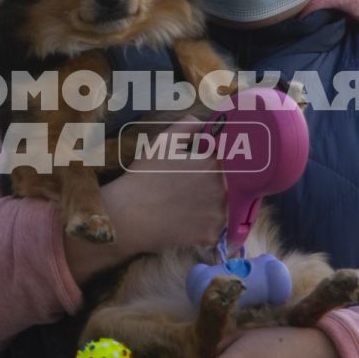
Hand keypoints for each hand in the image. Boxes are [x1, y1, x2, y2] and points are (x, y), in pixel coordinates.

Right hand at [61, 116, 227, 283]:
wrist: (127, 215)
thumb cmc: (144, 177)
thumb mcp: (162, 142)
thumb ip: (187, 126)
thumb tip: (203, 122)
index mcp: (215, 163)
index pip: (231, 162)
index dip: (216, 165)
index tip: (202, 170)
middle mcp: (223, 188)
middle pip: (229, 186)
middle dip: (215, 186)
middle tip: (189, 189)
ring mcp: (219, 214)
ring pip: (224, 208)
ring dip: (212, 207)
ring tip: (187, 206)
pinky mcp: (211, 235)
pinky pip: (215, 229)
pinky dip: (204, 227)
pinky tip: (185, 222)